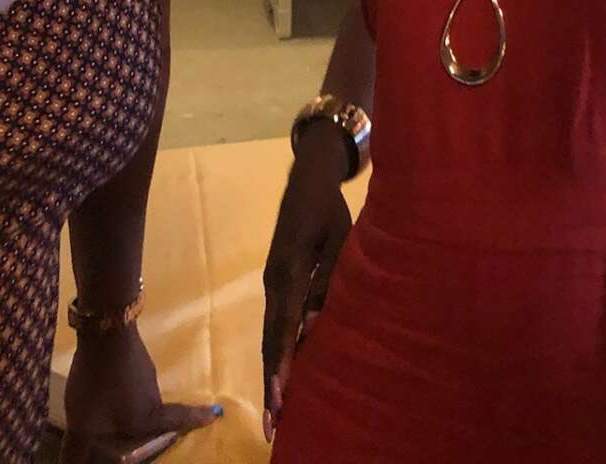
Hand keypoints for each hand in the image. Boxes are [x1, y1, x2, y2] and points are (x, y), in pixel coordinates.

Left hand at [61, 323, 218, 462]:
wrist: (105, 330)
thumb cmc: (100, 384)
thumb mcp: (84, 424)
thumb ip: (78, 451)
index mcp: (148, 417)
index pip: (175, 423)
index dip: (194, 421)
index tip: (215, 414)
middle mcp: (153, 395)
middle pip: (153, 417)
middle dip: (146, 428)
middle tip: (130, 438)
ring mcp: (144, 373)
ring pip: (139, 399)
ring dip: (128, 410)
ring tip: (106, 417)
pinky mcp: (133, 358)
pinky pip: (130, 383)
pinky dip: (120, 392)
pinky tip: (103, 391)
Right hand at [260, 126, 353, 442]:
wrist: (306, 181)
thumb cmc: (329, 209)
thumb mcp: (337, 239)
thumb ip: (326, 280)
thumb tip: (313, 324)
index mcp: (289, 270)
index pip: (284, 326)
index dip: (282, 363)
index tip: (281, 396)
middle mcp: (274, 281)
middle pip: (270, 339)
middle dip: (272, 382)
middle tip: (273, 423)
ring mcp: (271, 283)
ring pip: (268, 335)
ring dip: (271, 373)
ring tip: (274, 412)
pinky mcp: (274, 284)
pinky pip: (272, 325)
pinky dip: (274, 353)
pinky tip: (278, 377)